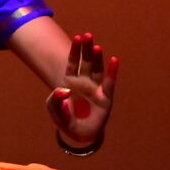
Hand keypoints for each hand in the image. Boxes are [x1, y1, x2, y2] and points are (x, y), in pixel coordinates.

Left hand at [46, 32, 119, 148]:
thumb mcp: (54, 110)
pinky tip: (114, 60)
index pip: (73, 63)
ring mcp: (95, 89)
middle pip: (86, 62)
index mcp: (70, 82)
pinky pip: (109, 83)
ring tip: (96, 47)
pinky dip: (112, 71)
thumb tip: (64, 90)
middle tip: (87, 35)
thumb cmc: (66, 119)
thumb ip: (54, 100)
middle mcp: (84, 82)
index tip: (77, 38)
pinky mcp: (105, 98)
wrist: (80, 134)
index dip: (75, 51)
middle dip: (86, 49)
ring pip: (97, 70)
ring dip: (97, 58)